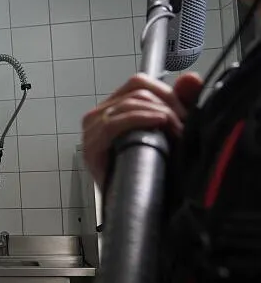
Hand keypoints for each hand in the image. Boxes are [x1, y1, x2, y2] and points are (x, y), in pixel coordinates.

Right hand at [82, 72, 202, 188]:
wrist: (137, 204)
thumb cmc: (149, 169)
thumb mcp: (171, 129)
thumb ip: (182, 101)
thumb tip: (191, 78)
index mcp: (115, 108)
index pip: (138, 83)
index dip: (167, 92)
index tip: (185, 112)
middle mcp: (100, 115)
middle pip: (136, 90)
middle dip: (167, 104)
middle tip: (184, 126)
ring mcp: (92, 129)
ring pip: (129, 103)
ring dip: (159, 114)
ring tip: (176, 133)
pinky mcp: (91, 146)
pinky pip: (113, 123)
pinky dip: (138, 119)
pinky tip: (158, 123)